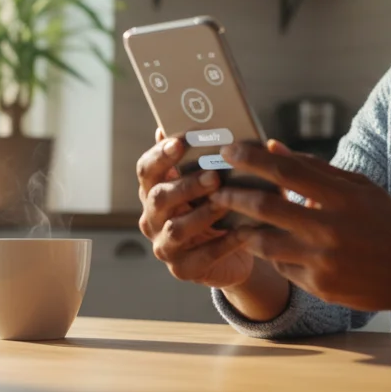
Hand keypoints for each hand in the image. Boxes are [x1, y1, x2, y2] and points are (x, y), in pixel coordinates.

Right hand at [136, 128, 252, 288]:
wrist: (234, 252)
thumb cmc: (219, 206)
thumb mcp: (212, 181)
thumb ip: (203, 156)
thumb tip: (206, 122)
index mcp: (155, 190)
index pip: (146, 170)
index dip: (160, 155)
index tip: (180, 141)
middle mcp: (152, 218)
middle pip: (158, 198)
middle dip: (186, 185)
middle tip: (213, 176)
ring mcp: (164, 246)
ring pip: (176, 229)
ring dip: (202, 214)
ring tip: (225, 203)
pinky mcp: (183, 270)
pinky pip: (203, 256)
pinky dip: (224, 243)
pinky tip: (244, 232)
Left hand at [212, 140, 390, 311]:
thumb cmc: (385, 222)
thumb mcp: (359, 187)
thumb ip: (315, 168)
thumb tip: (272, 147)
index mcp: (343, 196)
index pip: (286, 170)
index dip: (252, 159)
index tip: (229, 151)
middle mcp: (331, 228)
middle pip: (266, 206)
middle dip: (233, 194)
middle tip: (216, 187)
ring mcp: (323, 261)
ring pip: (264, 242)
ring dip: (243, 228)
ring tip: (232, 217)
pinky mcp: (319, 287)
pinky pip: (281, 267)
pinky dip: (271, 253)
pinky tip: (267, 244)